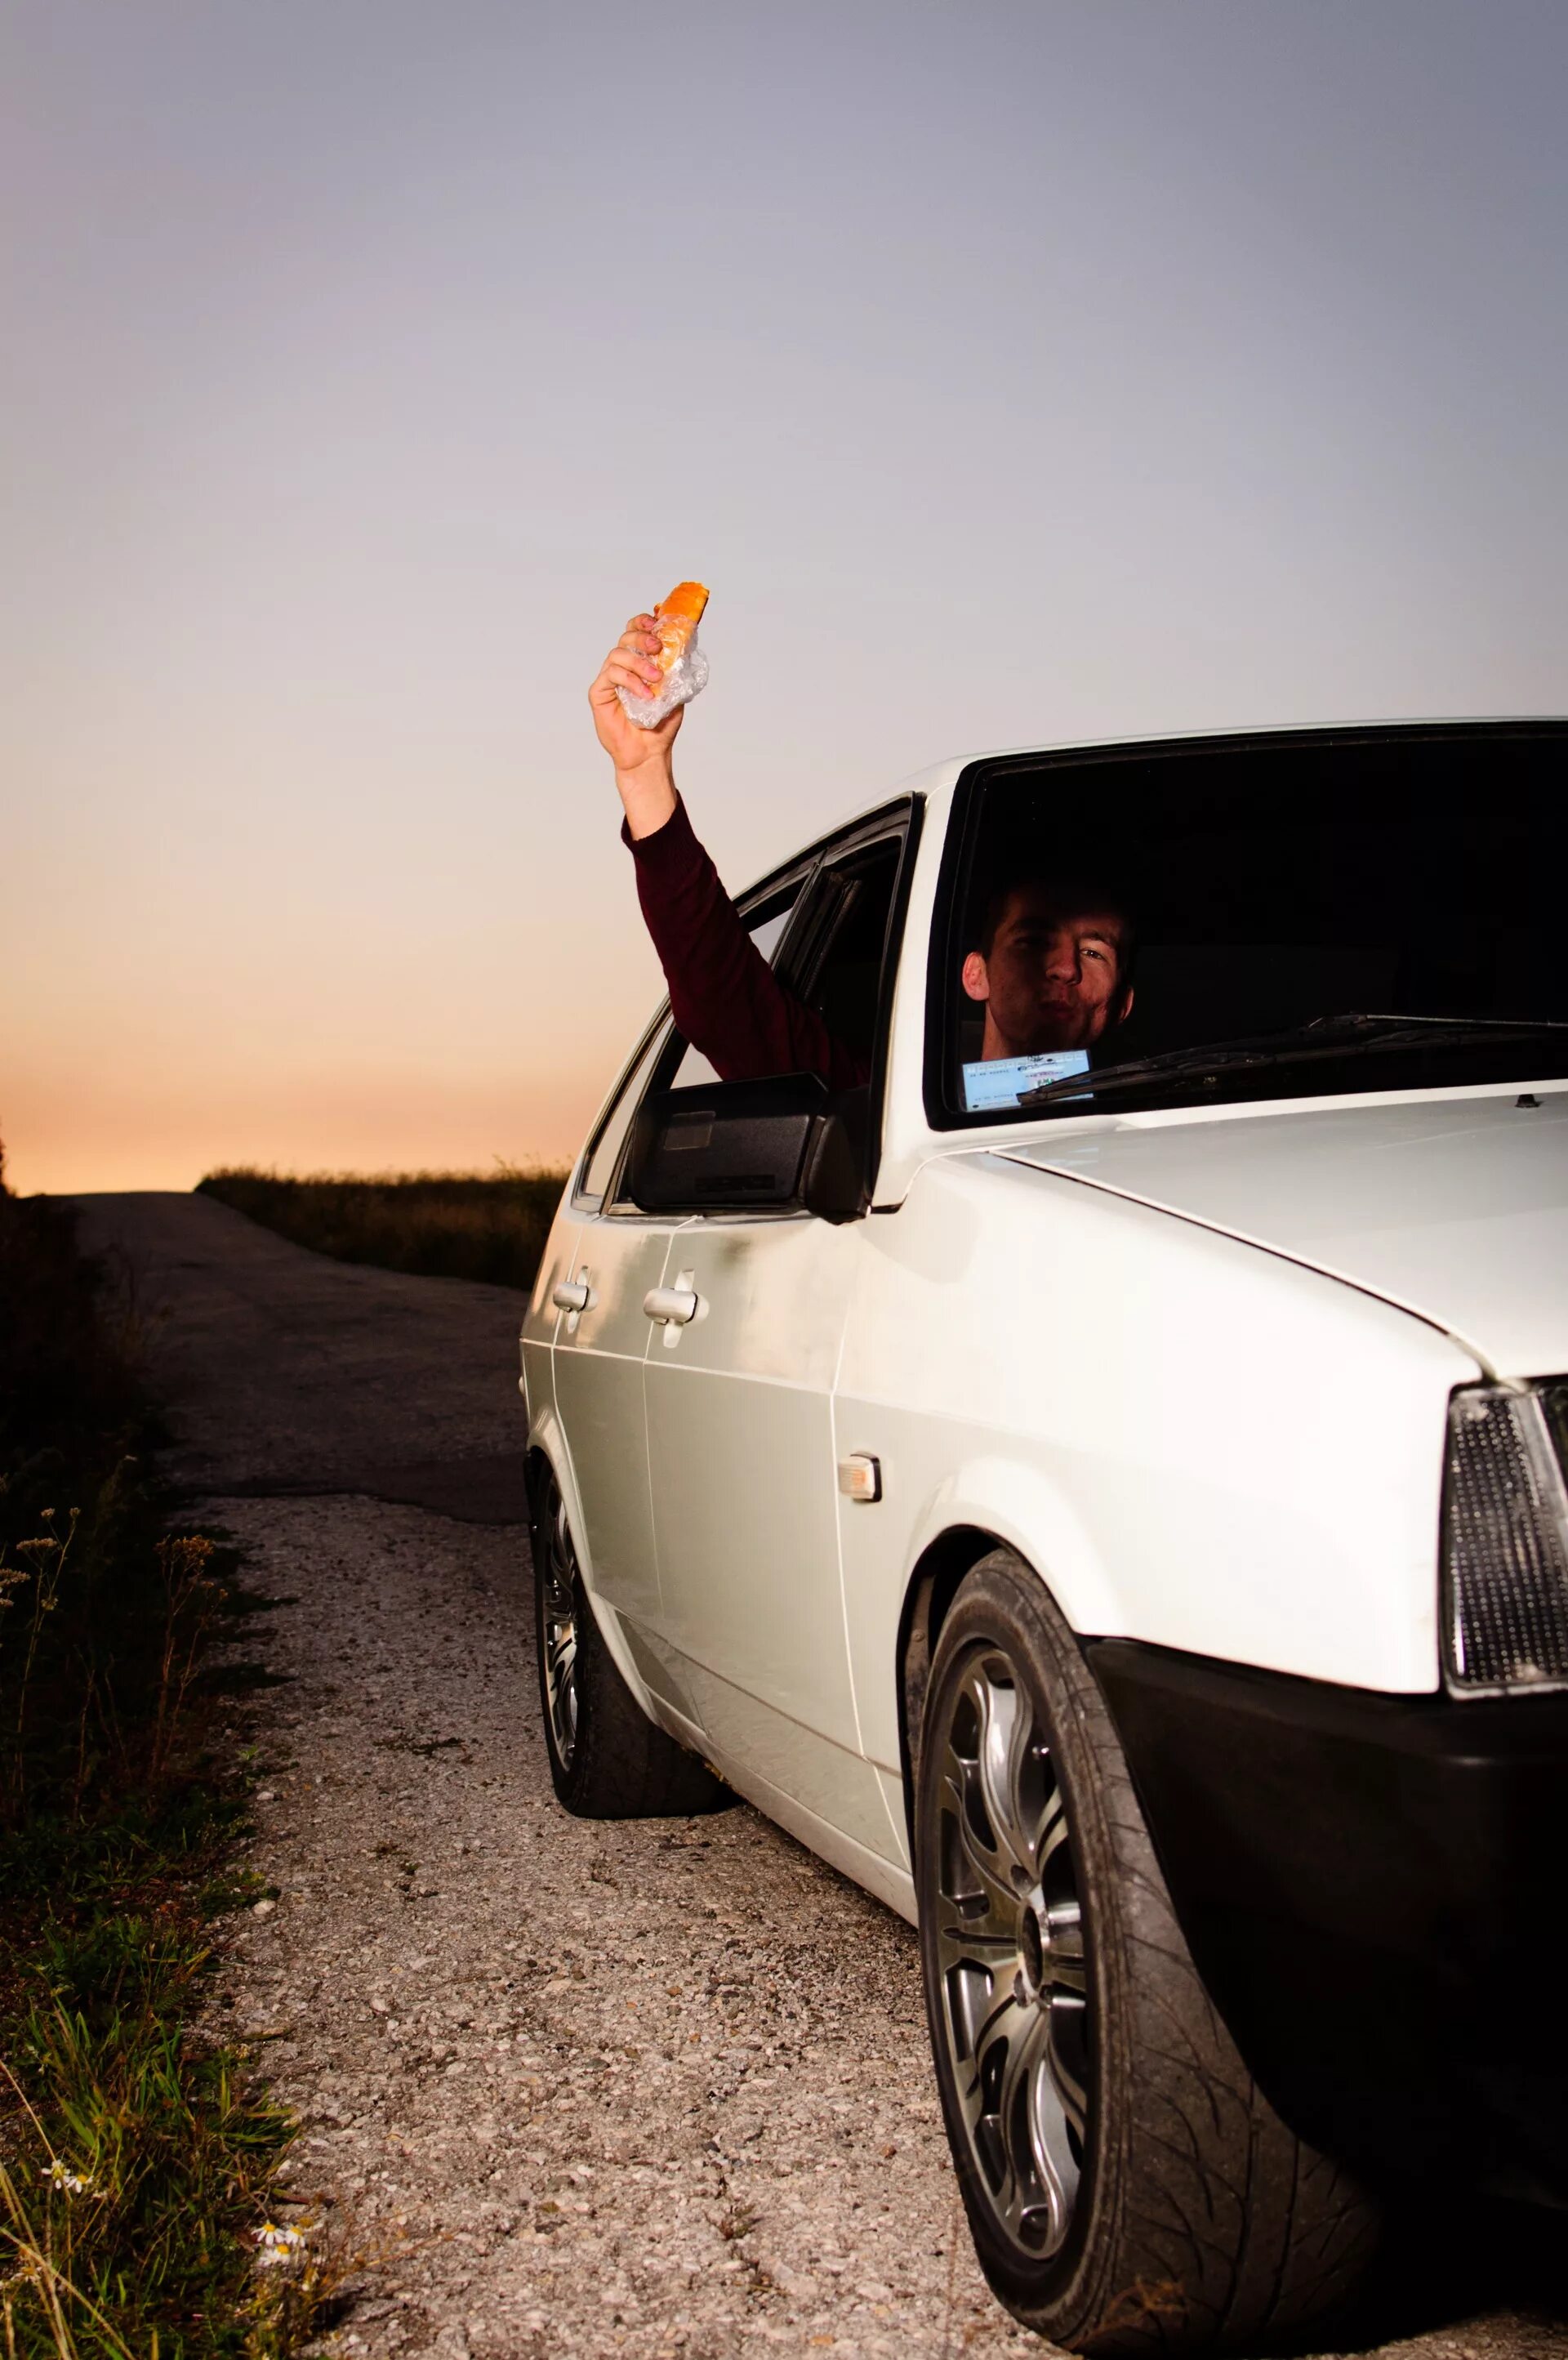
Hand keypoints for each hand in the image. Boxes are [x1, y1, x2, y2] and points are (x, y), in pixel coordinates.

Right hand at [589, 613, 684, 791]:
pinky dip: (631, 681)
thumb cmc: (661, 724)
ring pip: (617, 655)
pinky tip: (646, 694)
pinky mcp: (598, 693)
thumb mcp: (676, 691)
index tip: (657, 622)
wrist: (650, 752)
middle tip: (658, 648)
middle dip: (642, 637)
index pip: (635, 632)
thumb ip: (676, 668)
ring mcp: (609, 679)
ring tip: (656, 679)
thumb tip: (685, 644)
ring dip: (639, 663)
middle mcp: (622, 667)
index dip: (643, 622)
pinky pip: (611, 676)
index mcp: (638, 663)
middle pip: (625, 638)